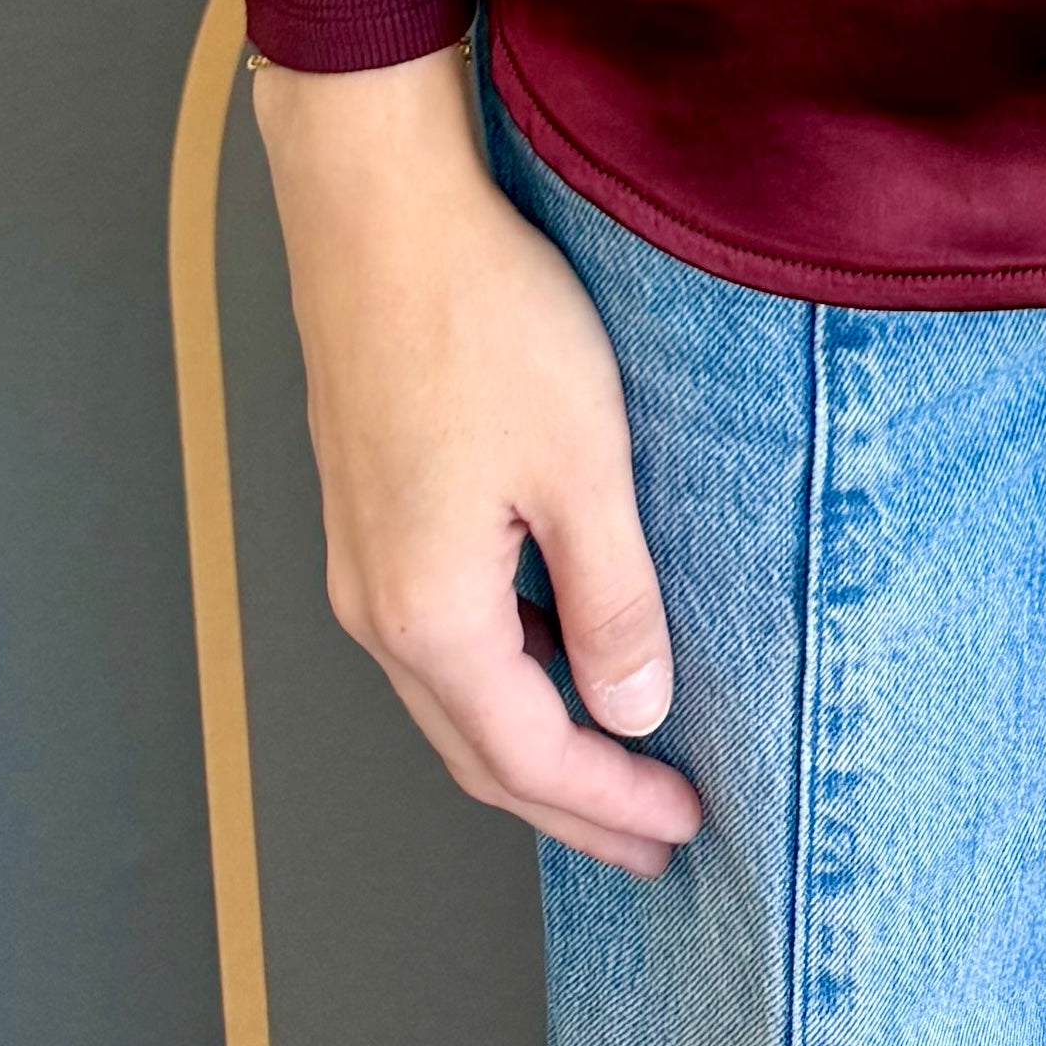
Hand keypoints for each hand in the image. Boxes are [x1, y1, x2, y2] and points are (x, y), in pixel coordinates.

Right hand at [251, 45, 704, 876]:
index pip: (529, 754)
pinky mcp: (368, 506)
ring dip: (534, 740)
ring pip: (452, 694)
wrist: (377, 208)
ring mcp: (361, 556)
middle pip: (479, 748)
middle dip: (571, 801)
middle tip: (654, 837)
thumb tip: (634, 709)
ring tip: (614, 761)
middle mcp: (376, 604)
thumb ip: (610, 597)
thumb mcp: (581, 460)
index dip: (611, 799)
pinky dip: (503, 672)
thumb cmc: (479, 316)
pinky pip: (438, 633)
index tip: (684, 824)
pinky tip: (555, 650)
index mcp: (428, 611)